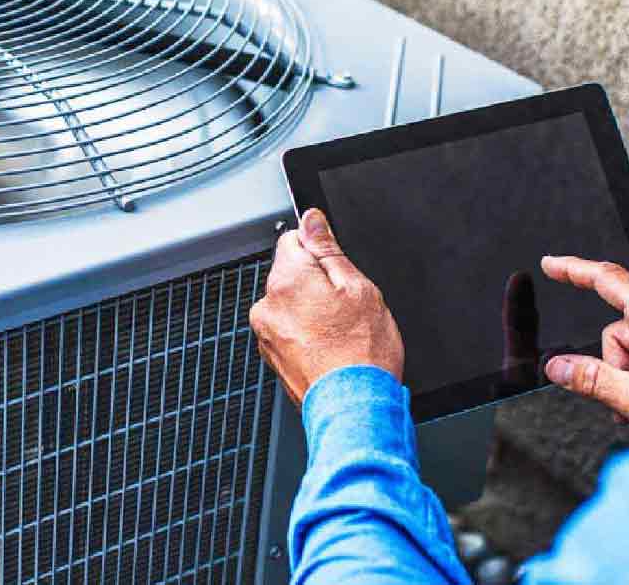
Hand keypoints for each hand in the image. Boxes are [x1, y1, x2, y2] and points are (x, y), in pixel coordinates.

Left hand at [249, 209, 404, 404]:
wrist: (354, 408)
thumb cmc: (361, 354)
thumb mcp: (359, 288)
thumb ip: (328, 249)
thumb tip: (312, 220)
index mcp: (287, 281)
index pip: (293, 240)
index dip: (320, 252)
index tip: (337, 271)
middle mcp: (267, 306)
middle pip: (290, 274)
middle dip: (316, 285)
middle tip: (346, 308)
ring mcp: (267, 335)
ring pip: (290, 305)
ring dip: (310, 312)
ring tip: (340, 334)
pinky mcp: (272, 357)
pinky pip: (288, 332)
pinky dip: (306, 336)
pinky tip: (330, 350)